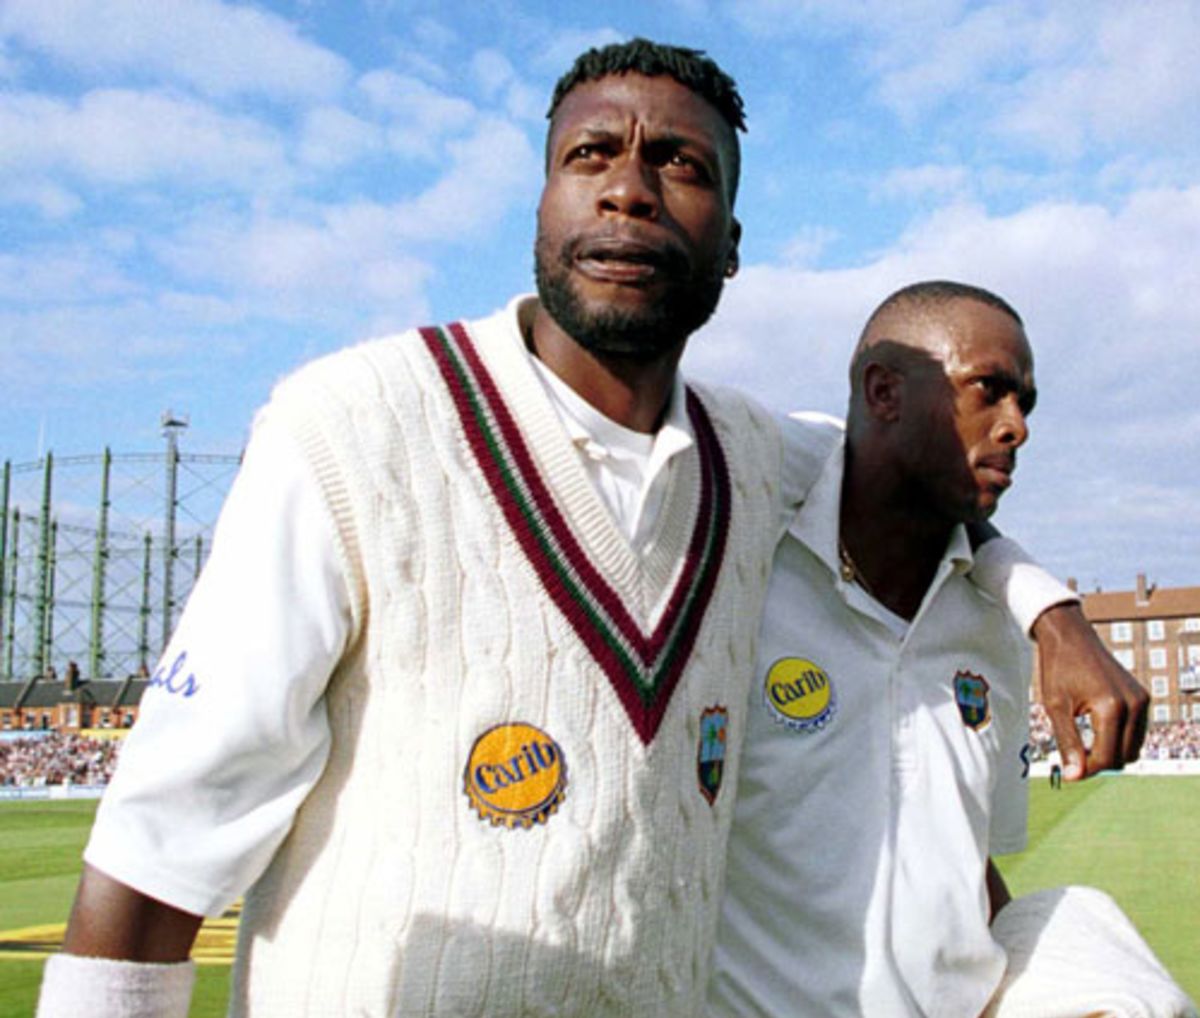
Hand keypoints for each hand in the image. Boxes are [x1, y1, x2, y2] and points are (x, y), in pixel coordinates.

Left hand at [1032, 602, 1148, 779]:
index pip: (1107, 757)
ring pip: (1133, 748)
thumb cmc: (1058, 669)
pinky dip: (1118, 739)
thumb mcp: (1056, 707)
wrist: (1070, 637)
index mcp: (1112, 708)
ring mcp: (1141, 701)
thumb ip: (1067, 743)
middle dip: (1099, 762)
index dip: (1086, 770)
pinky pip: (1136, 733)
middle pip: (1124, 757)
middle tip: (1073, 754)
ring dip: (1111, 752)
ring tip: (1082, 742)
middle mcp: (1134, 705)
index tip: (1067, 770)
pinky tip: (1095, 731)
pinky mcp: (1142, 698)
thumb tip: (1073, 777)